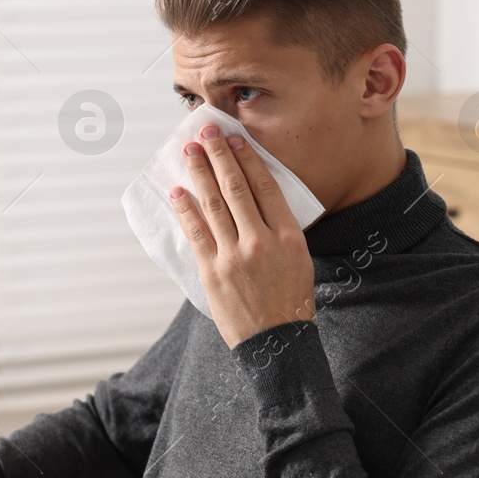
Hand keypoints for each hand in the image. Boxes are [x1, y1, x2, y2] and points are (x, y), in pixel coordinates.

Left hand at [170, 124, 315, 347]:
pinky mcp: (212, 273)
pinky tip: (178, 191)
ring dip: (200, 174)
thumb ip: (280, 230)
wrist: (277, 344)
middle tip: (206, 133)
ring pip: (213, 206)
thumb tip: (256, 198)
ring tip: (190, 152)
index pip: (265, 187)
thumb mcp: (300, 260)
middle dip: (219, 156)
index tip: (235, 140)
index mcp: (289, 237)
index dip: (248, 159)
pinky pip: (196, 233)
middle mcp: (262, 242)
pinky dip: (185, 209)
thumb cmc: (291, 302)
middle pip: (237, 189)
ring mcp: (234, 257)